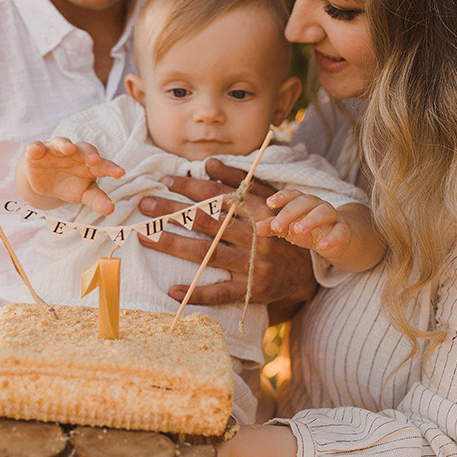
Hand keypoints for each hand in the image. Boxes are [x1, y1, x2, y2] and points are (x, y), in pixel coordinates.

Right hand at [24, 138, 123, 214]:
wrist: (45, 181)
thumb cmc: (70, 184)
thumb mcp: (84, 193)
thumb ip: (97, 200)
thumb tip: (110, 209)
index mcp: (90, 164)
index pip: (102, 165)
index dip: (111, 168)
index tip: (120, 173)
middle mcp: (75, 154)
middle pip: (84, 150)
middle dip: (89, 154)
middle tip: (95, 160)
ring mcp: (56, 151)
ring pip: (61, 143)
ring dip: (65, 144)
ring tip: (69, 148)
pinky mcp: (37, 153)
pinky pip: (36, 147)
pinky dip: (36, 147)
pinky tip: (35, 149)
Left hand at [137, 157, 316, 308]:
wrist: (310, 271)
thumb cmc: (282, 229)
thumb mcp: (270, 199)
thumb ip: (241, 180)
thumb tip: (210, 163)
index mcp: (260, 211)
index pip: (218, 196)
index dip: (190, 187)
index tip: (164, 181)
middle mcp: (256, 236)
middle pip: (207, 222)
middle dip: (173, 212)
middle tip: (145, 205)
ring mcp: (253, 265)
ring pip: (207, 254)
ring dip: (173, 245)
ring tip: (146, 237)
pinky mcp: (252, 291)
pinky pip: (221, 293)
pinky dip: (196, 293)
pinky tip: (172, 290)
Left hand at [257, 188, 350, 258]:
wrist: (338, 240)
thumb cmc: (309, 230)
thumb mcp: (289, 229)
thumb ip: (274, 227)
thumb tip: (256, 227)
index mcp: (303, 202)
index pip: (292, 194)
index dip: (281, 197)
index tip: (269, 203)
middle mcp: (318, 205)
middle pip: (305, 202)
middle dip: (289, 212)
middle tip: (277, 226)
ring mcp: (333, 217)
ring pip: (324, 212)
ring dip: (310, 220)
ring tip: (297, 230)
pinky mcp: (344, 231)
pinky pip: (340, 232)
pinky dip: (332, 238)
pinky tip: (323, 246)